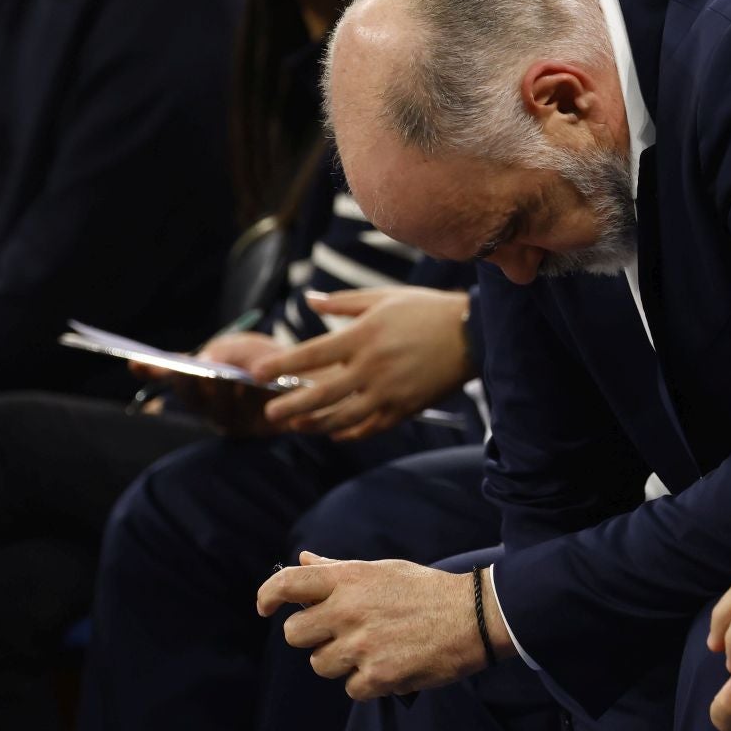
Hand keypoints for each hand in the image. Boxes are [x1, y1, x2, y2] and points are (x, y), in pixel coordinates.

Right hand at [131, 331, 286, 436]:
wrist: (311, 378)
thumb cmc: (270, 360)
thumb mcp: (245, 346)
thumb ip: (224, 350)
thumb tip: (203, 363)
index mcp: (202, 379)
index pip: (171, 375)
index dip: (151, 371)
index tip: (134, 363)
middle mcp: (210, 404)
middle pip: (191, 396)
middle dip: (190, 384)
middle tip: (196, 371)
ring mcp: (232, 420)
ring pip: (218, 409)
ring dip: (222, 393)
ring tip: (229, 378)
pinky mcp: (255, 431)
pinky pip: (248, 418)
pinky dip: (252, 401)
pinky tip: (262, 388)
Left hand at [248, 288, 473, 440]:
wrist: (472, 334)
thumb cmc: (425, 310)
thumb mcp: (382, 298)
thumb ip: (341, 303)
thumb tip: (308, 301)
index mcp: (363, 337)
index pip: (312, 356)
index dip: (281, 366)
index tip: (258, 373)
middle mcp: (372, 368)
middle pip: (321, 394)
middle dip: (291, 405)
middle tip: (269, 412)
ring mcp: (388, 392)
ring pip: (342, 417)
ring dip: (314, 423)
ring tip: (294, 424)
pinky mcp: (404, 408)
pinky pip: (369, 427)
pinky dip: (348, 432)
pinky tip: (333, 432)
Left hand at [256, 553, 513, 699]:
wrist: (474, 616)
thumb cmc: (425, 590)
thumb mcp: (381, 570)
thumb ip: (338, 570)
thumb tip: (302, 561)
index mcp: (348, 579)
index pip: (288, 584)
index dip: (267, 597)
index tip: (264, 608)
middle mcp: (348, 610)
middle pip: (294, 635)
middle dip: (311, 638)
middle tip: (336, 635)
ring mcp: (362, 645)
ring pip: (320, 665)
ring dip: (341, 663)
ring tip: (373, 650)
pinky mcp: (378, 676)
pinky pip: (351, 689)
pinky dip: (368, 683)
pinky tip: (391, 665)